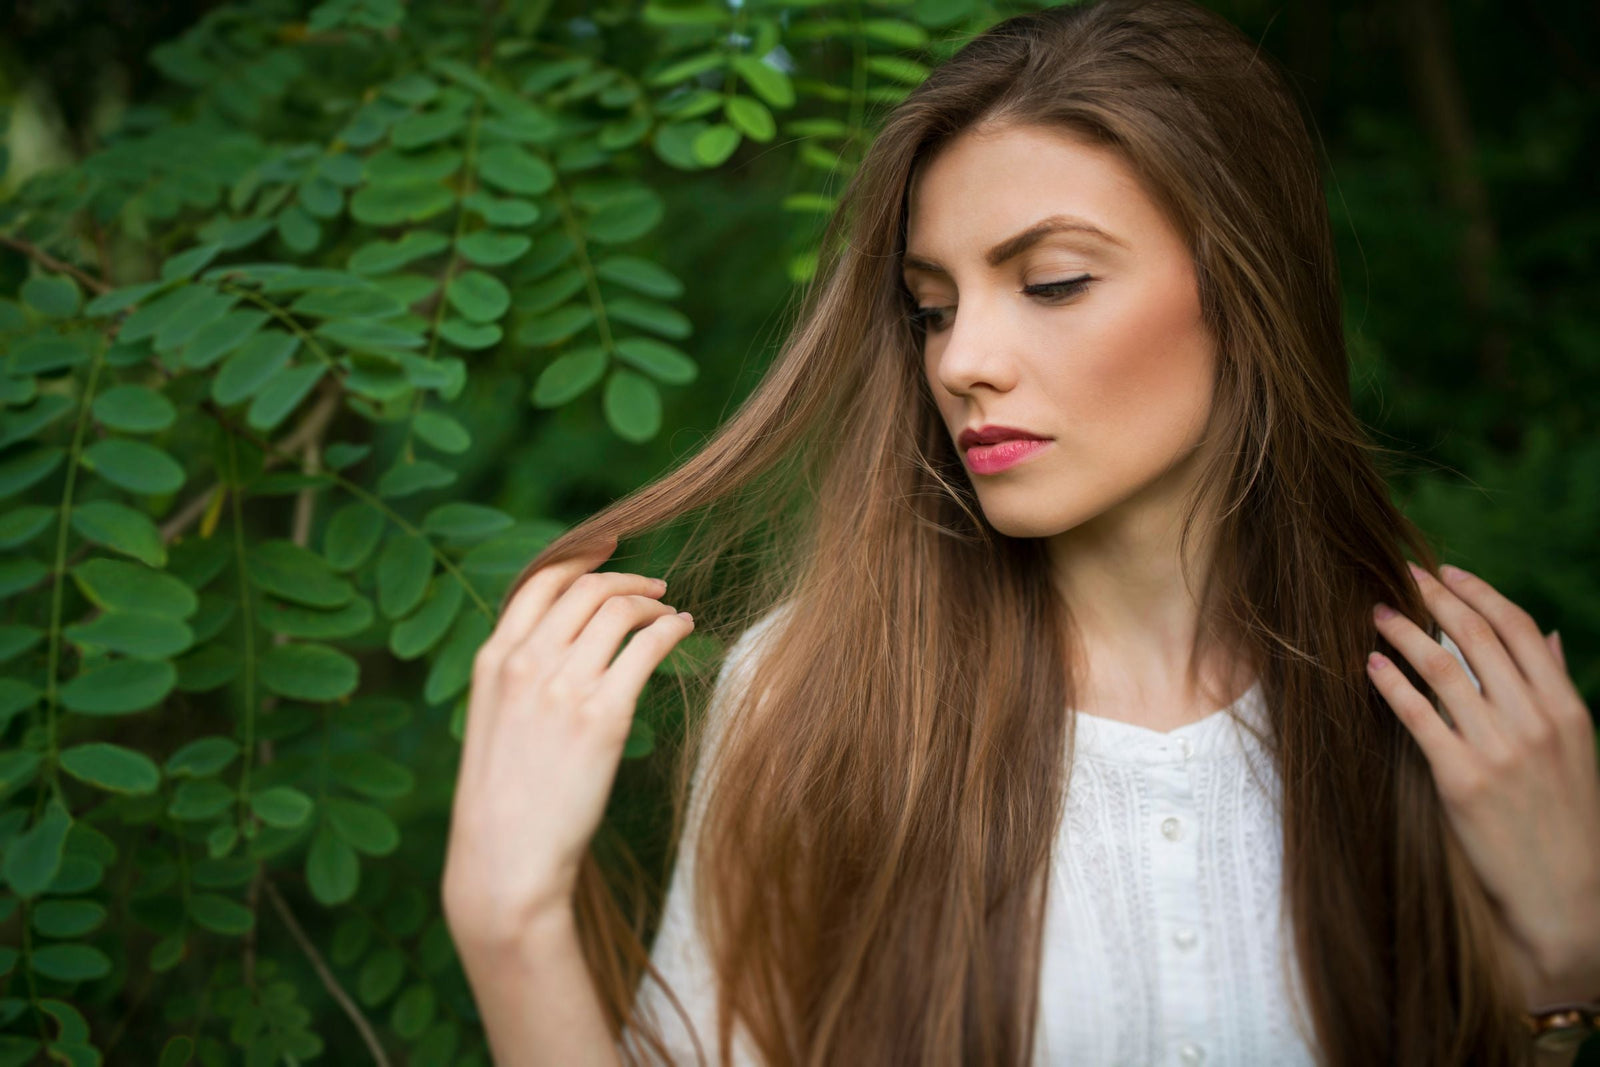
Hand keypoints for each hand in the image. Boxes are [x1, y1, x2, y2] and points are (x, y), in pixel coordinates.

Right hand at [440, 536, 694, 952]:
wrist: (504, 861)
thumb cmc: (504, 802)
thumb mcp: (494, 724)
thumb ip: (521, 678)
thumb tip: (564, 647)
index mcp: (493, 660)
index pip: (540, 581)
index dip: (581, 556)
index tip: (610, 545)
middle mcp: (526, 663)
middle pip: (588, 589)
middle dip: (627, 579)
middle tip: (656, 588)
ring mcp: (564, 687)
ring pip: (621, 611)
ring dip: (654, 605)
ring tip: (672, 616)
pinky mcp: (603, 716)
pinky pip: (648, 647)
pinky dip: (672, 629)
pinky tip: (684, 633)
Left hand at [1369, 561, 1599, 1006]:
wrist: (1566, 895)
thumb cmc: (1566, 818)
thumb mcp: (1576, 749)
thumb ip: (1555, 689)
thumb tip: (1546, 636)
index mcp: (1567, 709)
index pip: (1519, 629)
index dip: (1480, 593)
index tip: (1447, 571)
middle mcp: (1536, 722)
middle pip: (1479, 639)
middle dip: (1436, 599)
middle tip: (1400, 574)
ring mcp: (1500, 750)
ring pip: (1444, 671)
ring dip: (1405, 633)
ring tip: (1375, 613)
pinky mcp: (1463, 780)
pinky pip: (1419, 718)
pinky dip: (1392, 684)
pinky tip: (1370, 665)